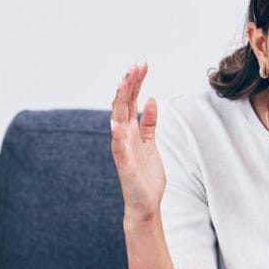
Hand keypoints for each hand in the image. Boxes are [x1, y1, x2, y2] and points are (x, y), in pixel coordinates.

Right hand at [110, 62, 165, 221]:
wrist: (145, 203)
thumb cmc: (147, 175)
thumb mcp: (151, 143)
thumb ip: (150, 123)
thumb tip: (152, 100)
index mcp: (131, 130)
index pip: (131, 100)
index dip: (136, 82)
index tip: (142, 65)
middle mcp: (124, 136)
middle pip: (124, 104)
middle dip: (129, 84)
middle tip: (136, 65)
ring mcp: (122, 148)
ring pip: (118, 120)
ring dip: (120, 102)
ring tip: (123, 84)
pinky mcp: (124, 164)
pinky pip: (119, 147)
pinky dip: (117, 135)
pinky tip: (116, 122)